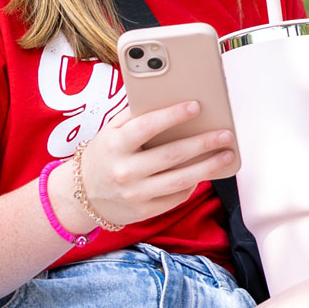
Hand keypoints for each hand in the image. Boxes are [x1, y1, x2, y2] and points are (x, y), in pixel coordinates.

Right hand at [75, 101, 236, 227]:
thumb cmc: (104, 155)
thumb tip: (168, 96)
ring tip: (227, 154)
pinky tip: (206, 172)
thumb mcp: (110, 132)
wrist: (81, 196)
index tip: (196, 106)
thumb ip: (134, 115)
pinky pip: (176, 196)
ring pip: (180, 179)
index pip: (146, 127)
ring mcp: (134, 194)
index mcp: (114, 145)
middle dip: (203, 143)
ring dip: (208, 166)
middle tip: (226, 134)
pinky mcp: (144, 211)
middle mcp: (124, 171)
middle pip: (171, 155)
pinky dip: (193, 183)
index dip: (173, 115)